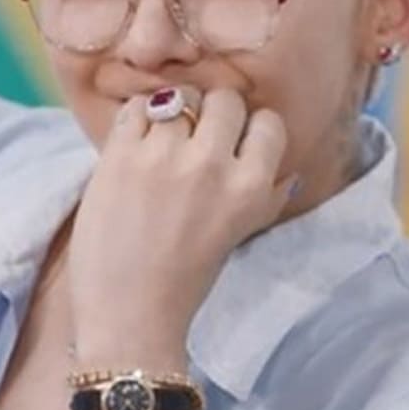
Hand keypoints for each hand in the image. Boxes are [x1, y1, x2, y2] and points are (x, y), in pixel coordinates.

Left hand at [67, 87, 293, 365]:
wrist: (128, 312)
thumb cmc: (184, 279)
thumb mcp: (240, 235)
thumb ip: (266, 197)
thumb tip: (288, 169)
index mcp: (251, 188)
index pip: (268, 122)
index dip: (250, 129)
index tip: (234, 143)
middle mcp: (212, 165)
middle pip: (225, 99)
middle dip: (212, 114)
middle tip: (195, 138)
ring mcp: (164, 156)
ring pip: (180, 97)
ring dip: (172, 113)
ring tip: (162, 140)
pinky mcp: (120, 155)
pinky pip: (137, 107)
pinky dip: (137, 119)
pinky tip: (136, 143)